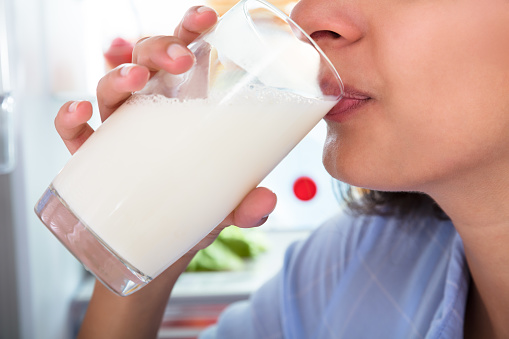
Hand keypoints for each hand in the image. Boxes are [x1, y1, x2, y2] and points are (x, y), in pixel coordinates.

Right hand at [55, 5, 275, 258]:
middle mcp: (149, 110)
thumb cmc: (193, 210)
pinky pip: (73, 132)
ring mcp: (119, 131)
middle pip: (145, 61)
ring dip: (119, 75)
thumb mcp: (224, 205)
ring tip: (138, 79)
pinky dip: (70, 118)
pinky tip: (79, 112)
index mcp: (184, 105)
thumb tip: (265, 201)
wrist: (159, 248)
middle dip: (158, 48)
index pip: (184, 55)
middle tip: (181, 60)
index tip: (206, 18)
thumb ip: (245, 204)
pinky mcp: (92, 159)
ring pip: (110, 87)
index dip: (190, 29)